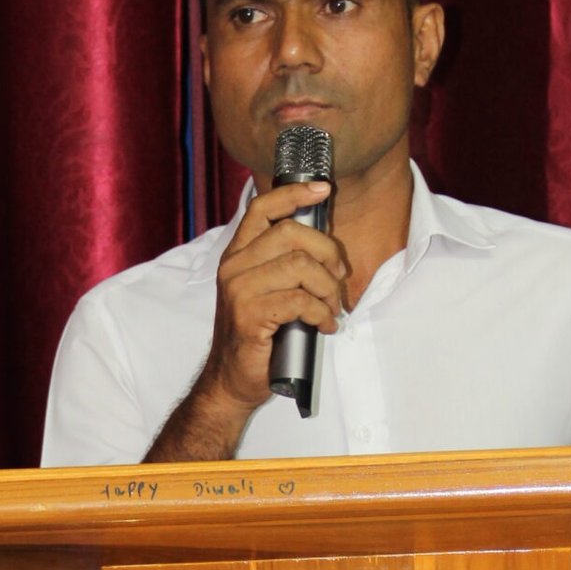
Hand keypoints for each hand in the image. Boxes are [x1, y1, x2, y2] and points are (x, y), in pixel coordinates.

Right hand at [143, 181, 348, 462]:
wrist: (231, 380)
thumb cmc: (257, 336)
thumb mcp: (267, 291)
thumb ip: (285, 264)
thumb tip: (328, 248)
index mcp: (238, 255)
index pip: (263, 208)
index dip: (294, 193)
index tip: (324, 189)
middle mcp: (234, 267)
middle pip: (290, 233)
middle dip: (327, 253)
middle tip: (339, 279)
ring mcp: (238, 291)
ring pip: (299, 267)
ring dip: (328, 289)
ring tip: (332, 308)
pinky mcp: (249, 316)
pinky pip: (299, 301)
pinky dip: (322, 313)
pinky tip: (325, 325)